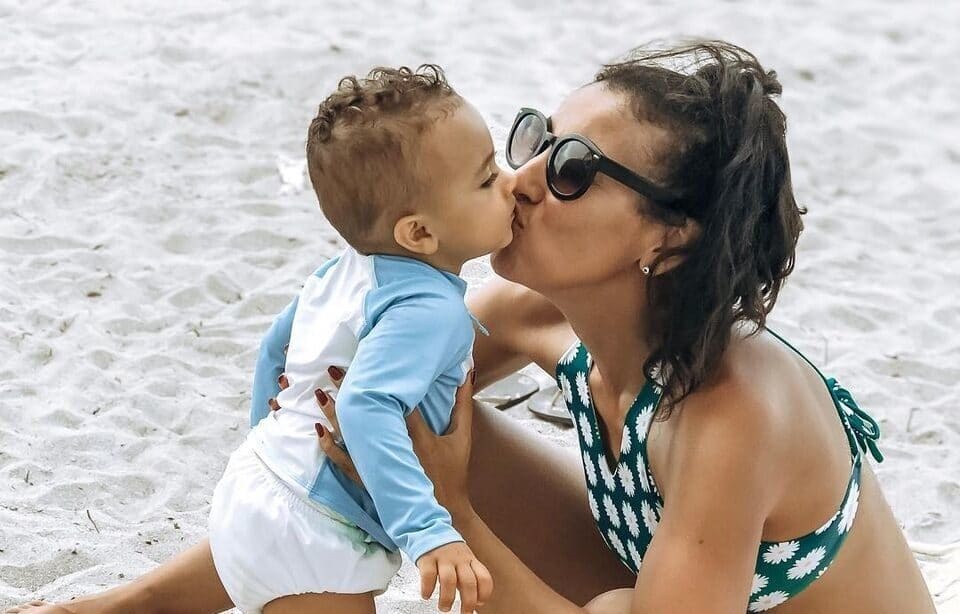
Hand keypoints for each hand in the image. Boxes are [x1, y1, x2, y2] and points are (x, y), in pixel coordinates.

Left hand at [314, 367, 476, 514]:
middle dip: (349, 391)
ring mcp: (379, 465)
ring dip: (333, 415)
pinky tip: (320, 431)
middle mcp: (393, 449)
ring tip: (320, 394)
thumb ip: (463, 405)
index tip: (369, 362)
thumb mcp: (462, 437)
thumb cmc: (454, 473)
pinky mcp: (369, 479)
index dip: (382, 381)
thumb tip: (466, 374)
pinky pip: (344, 462)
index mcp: (416, 437)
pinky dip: (331, 447)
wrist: (443, 512)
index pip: (395, 403)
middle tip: (333, 370)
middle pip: (366, 415)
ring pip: (350, 436)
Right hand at [417, 541, 492, 613]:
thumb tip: (474, 600)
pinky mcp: (427, 558)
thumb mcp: (463, 559)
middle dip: (468, 602)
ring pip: (449, 580)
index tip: (479, 603)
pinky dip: (428, 588)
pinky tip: (426, 595)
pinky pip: (429, 575)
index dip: (484, 593)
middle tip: (464, 613)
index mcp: (470, 559)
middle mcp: (459, 558)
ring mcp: (443, 557)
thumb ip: (468, 576)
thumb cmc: (447, 550)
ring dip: (447, 598)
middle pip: (468, 582)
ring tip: (444, 607)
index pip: (484, 577)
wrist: (427, 528)